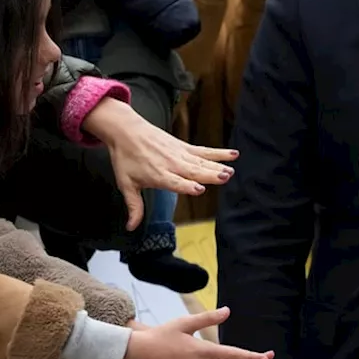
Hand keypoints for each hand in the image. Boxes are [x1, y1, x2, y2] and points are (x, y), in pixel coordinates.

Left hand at [82, 98, 237, 229]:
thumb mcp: (126, 184)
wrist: (125, 130)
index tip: (198, 188)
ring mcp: (179, 154)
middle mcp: (171, 164)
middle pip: (193, 171)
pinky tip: (233, 155)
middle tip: (224, 178)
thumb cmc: (126, 158)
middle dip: (208, 174)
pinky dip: (219, 153)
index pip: (174, 182)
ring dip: (217, 166)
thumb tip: (132, 227)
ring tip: (231, 171)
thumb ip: (134, 207)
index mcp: (158, 175)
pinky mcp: (184, 146)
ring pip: (202, 162)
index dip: (186, 186)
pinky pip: (204, 151)